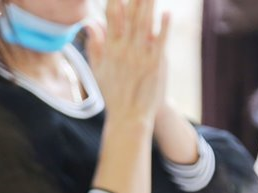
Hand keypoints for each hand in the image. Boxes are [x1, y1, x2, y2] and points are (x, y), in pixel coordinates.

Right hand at [85, 0, 168, 123]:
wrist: (129, 117)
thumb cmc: (113, 93)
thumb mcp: (97, 69)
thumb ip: (94, 45)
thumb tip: (90, 23)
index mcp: (110, 49)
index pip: (112, 17)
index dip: (116, 0)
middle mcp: (125, 50)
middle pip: (131, 16)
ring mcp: (141, 57)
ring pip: (145, 25)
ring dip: (148, 5)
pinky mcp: (156, 65)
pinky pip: (160, 43)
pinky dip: (163, 28)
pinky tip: (167, 13)